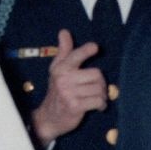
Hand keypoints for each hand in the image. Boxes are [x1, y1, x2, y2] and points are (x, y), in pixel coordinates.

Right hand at [30, 29, 107, 147]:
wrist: (49, 118)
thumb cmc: (57, 91)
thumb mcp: (58, 70)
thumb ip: (64, 51)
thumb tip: (64, 31)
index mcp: (60, 68)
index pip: (74, 56)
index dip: (85, 51)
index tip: (95, 47)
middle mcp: (63, 79)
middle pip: (97, 74)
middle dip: (100, 83)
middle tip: (95, 88)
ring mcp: (68, 93)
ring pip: (99, 88)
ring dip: (101, 95)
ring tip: (94, 98)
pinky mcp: (75, 106)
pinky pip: (98, 101)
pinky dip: (101, 105)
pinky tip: (97, 106)